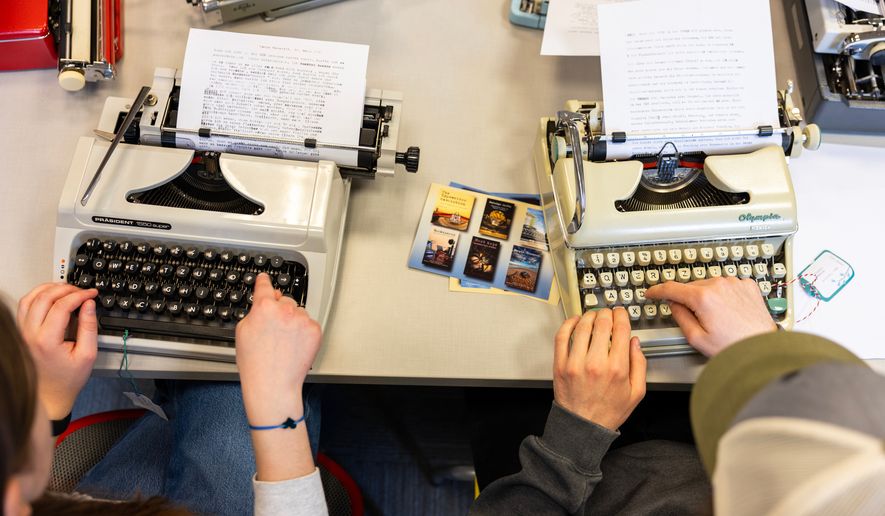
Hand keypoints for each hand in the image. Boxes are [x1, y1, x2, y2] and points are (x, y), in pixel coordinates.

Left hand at [17, 283, 98, 419]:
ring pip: (29, 298)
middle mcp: (30, 334)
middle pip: (44, 297)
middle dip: (66, 289)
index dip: (80, 295)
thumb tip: (89, 305)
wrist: (50, 395)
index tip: (91, 294)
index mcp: (47, 340)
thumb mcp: (88, 354)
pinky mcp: (21, 333)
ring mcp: (22, 333)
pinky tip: (50, 297)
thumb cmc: (67, 379)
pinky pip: (24, 306)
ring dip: (49, 289)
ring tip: (66, 290)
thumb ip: (89, 327)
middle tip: (81, 291)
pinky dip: (37, 296)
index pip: (62, 305)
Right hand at [235, 273, 321, 423]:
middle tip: (274, 330)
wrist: (273, 384)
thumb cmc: (256, 363)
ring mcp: (302, 319)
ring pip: (298, 313)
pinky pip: (309, 324)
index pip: (265, 285)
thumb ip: (254, 312)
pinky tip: (294, 345)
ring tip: (284, 342)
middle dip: (280, 310)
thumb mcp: (243, 331)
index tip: (265, 278)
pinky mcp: (315, 330)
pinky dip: (304, 332)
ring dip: (293, 321)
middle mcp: (285, 309)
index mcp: (264, 307)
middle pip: (284, 300)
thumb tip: (263, 304)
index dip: (264, 281)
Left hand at [553, 308, 646, 430]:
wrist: (583, 427)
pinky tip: (575, 321)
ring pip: (582, 326)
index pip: (620, 329)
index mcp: (617, 368)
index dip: (621, 316)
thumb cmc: (608, 411)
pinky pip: (562, 336)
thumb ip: (639, 364)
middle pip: (601, 323)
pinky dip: (568, 323)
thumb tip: (635, 342)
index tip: (621, 313)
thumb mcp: (636, 392)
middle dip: (606, 313)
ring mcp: (575, 363)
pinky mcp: (560, 365)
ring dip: (589, 316)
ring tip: (593, 316)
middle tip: (608, 313)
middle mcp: (595, 363)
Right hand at [645, 277, 776, 356]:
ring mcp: (735, 283)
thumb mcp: (696, 338)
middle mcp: (719, 285)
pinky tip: (728, 310)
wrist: (762, 349)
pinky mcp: (748, 286)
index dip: (657, 290)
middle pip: (692, 287)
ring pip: (710, 285)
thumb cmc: (733, 347)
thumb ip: (680, 317)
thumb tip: (674, 304)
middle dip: (688, 299)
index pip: (672, 288)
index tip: (651, 293)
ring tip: (716, 318)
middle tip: (695, 319)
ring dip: (707, 296)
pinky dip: (724, 294)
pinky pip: (728, 285)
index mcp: (703, 297)